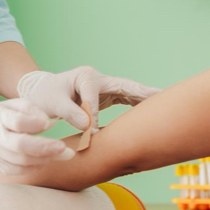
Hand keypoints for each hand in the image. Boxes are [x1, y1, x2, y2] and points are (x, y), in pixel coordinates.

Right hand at [0, 99, 74, 174]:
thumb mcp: (11, 105)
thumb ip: (30, 109)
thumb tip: (47, 123)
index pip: (17, 121)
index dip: (34, 123)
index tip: (50, 123)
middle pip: (20, 145)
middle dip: (45, 147)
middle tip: (64, 148)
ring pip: (21, 161)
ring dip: (44, 159)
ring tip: (62, 154)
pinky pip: (17, 171)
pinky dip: (34, 167)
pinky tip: (46, 160)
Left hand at [17, 67, 160, 132]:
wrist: (42, 93)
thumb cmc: (45, 96)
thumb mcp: (52, 103)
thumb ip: (68, 112)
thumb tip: (88, 126)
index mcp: (86, 76)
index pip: (94, 95)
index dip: (95, 113)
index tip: (92, 133)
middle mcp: (99, 78)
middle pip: (125, 86)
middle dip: (143, 92)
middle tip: (164, 97)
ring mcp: (105, 86)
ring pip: (129, 92)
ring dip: (146, 98)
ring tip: (167, 104)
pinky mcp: (108, 95)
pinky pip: (126, 99)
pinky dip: (139, 104)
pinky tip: (153, 110)